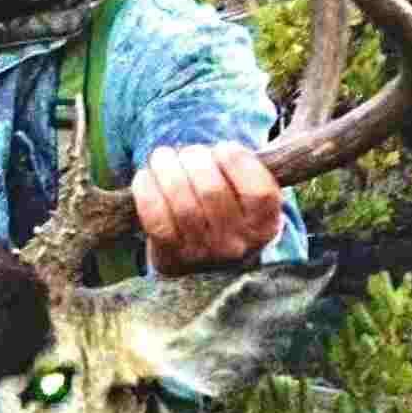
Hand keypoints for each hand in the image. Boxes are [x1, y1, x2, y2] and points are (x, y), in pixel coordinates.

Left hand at [132, 142, 283, 271]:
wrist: (203, 263)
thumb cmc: (227, 211)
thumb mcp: (249, 195)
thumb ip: (246, 171)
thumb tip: (222, 150)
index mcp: (265, 225)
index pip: (257, 190)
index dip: (236, 160)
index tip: (222, 149)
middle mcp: (237, 244)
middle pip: (212, 190)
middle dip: (194, 158)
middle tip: (187, 153)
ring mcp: (203, 253)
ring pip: (181, 202)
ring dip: (166, 168)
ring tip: (163, 157)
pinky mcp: (170, 256)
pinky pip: (156, 218)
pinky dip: (146, 190)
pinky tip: (147, 177)